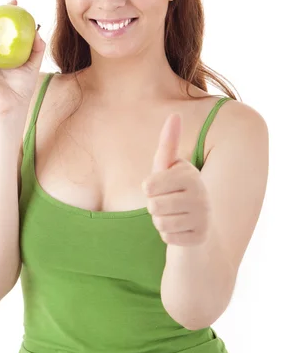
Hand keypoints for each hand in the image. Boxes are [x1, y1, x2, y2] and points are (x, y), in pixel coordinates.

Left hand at [141, 113, 210, 246]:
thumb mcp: (167, 166)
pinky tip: (180, 229)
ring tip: (173, 215)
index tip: (161, 186)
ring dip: (161, 222)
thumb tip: (175, 114)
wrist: (195, 221)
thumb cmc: (174, 189)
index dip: (149, 188)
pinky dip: (169, 236)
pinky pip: (168, 238)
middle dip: (154, 207)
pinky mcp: (200, 238)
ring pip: (160, 223)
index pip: (149, 186)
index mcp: (190, 175)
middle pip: (153, 206)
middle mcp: (201, 195)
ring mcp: (203, 217)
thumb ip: (168, 142)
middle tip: (167, 203)